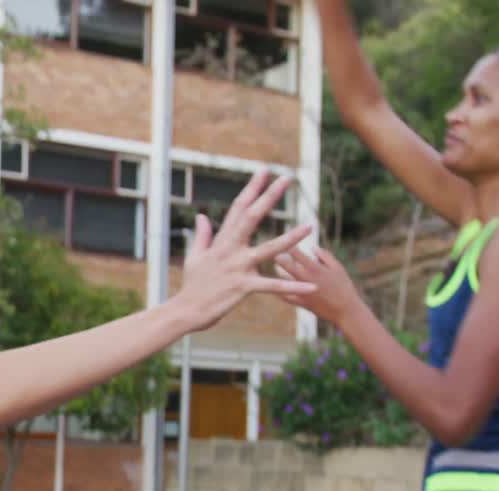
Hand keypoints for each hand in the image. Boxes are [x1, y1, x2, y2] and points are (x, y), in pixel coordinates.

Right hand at [176, 170, 316, 330]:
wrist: (185, 311)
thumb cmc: (193, 285)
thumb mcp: (195, 256)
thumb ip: (202, 235)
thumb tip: (202, 216)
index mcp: (222, 241)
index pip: (238, 208)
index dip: (252, 188)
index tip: (264, 171)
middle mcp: (230, 250)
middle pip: (252, 218)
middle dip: (269, 197)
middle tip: (286, 179)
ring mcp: (237, 268)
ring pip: (268, 249)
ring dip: (291, 238)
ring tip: (310, 226)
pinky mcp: (243, 287)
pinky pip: (272, 286)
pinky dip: (293, 287)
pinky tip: (312, 286)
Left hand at [274, 245, 363, 325]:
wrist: (346, 311)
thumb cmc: (344, 286)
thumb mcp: (338, 268)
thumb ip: (325, 256)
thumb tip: (312, 247)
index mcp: (315, 269)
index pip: (297, 254)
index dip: (288, 246)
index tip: (284, 241)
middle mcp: (306, 279)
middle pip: (285, 265)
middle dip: (278, 257)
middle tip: (273, 252)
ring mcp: (301, 292)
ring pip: (282, 280)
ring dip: (279, 272)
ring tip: (278, 267)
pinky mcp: (300, 303)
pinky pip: (284, 296)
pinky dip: (279, 290)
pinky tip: (277, 285)